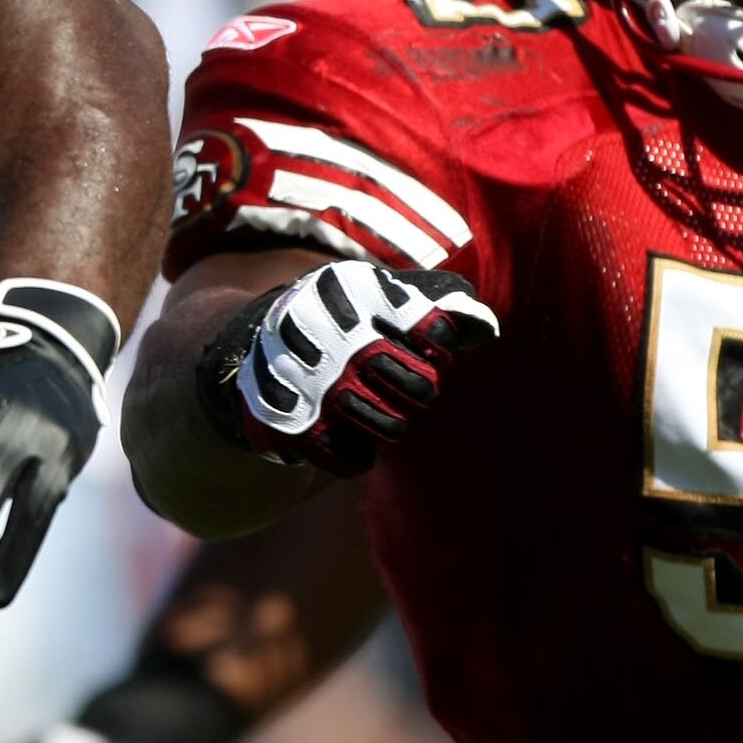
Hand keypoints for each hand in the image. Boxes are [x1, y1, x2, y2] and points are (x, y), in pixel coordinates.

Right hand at [202, 259, 495, 473]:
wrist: (259, 342)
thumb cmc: (346, 318)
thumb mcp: (386, 294)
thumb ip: (441, 304)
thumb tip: (483, 331)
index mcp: (351, 286)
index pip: (432, 328)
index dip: (437, 344)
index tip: (425, 344)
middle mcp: (324, 328)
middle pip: (416, 386)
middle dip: (421, 391)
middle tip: (413, 388)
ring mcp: (304, 377)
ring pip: (386, 425)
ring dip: (392, 424)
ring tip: (384, 414)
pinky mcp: (286, 419)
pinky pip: (348, 456)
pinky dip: (359, 455)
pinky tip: (352, 435)